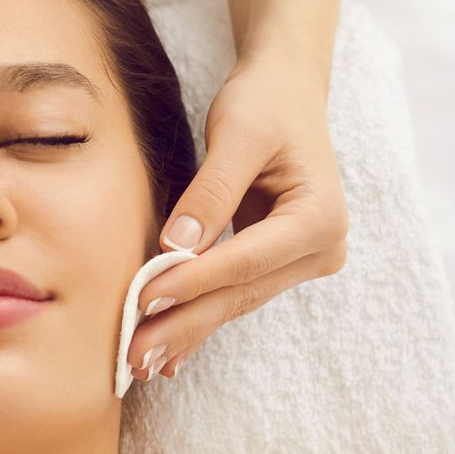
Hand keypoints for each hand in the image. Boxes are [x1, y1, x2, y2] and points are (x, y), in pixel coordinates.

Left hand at [127, 53, 349, 380]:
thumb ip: (210, 191)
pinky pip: (233, 295)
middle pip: (240, 294)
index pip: (245, 260)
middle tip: (133, 355)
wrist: (287, 91)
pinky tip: (167, 355)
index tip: (144, 300)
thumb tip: (175, 247)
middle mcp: (321, 248)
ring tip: (138, 362)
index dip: (193, 282)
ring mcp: (303, 262)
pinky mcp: (278, 264)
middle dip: (182, 324)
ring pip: (234, 302)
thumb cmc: (265, 103)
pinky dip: (197, 319)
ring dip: (185, 331)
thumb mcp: (237, 133)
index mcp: (319, 217)